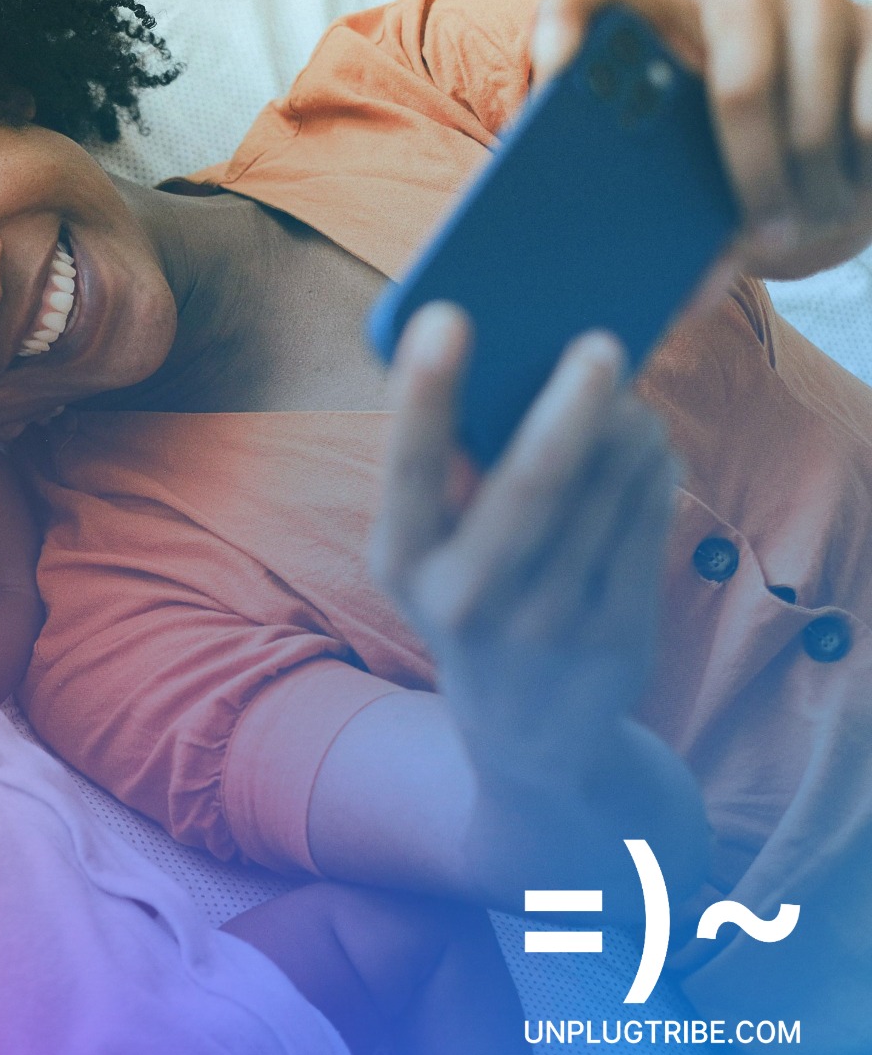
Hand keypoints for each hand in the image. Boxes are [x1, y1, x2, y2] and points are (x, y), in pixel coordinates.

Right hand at [368, 305, 678, 791]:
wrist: (528, 738)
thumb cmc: (471, 604)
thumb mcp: (428, 559)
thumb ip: (447, 480)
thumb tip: (506, 369)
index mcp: (404, 564)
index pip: (409, 467)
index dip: (427, 392)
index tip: (448, 316)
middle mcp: (467, 598)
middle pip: (532, 482)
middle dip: (571, 404)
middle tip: (601, 342)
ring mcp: (548, 622)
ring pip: (604, 493)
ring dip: (626, 427)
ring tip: (627, 396)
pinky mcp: (616, 633)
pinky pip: (644, 523)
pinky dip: (651, 469)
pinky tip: (648, 446)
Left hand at [530, 0, 871, 281]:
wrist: (813, 165)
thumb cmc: (712, 170)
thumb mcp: (665, 179)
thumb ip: (637, 204)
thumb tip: (667, 290)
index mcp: (657, 19)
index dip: (566, 22)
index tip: (556, 71)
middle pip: (741, 84)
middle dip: (753, 175)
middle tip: (759, 236)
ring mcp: (815, 4)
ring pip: (815, 111)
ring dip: (813, 187)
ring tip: (801, 225)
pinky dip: (861, 169)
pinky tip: (847, 195)